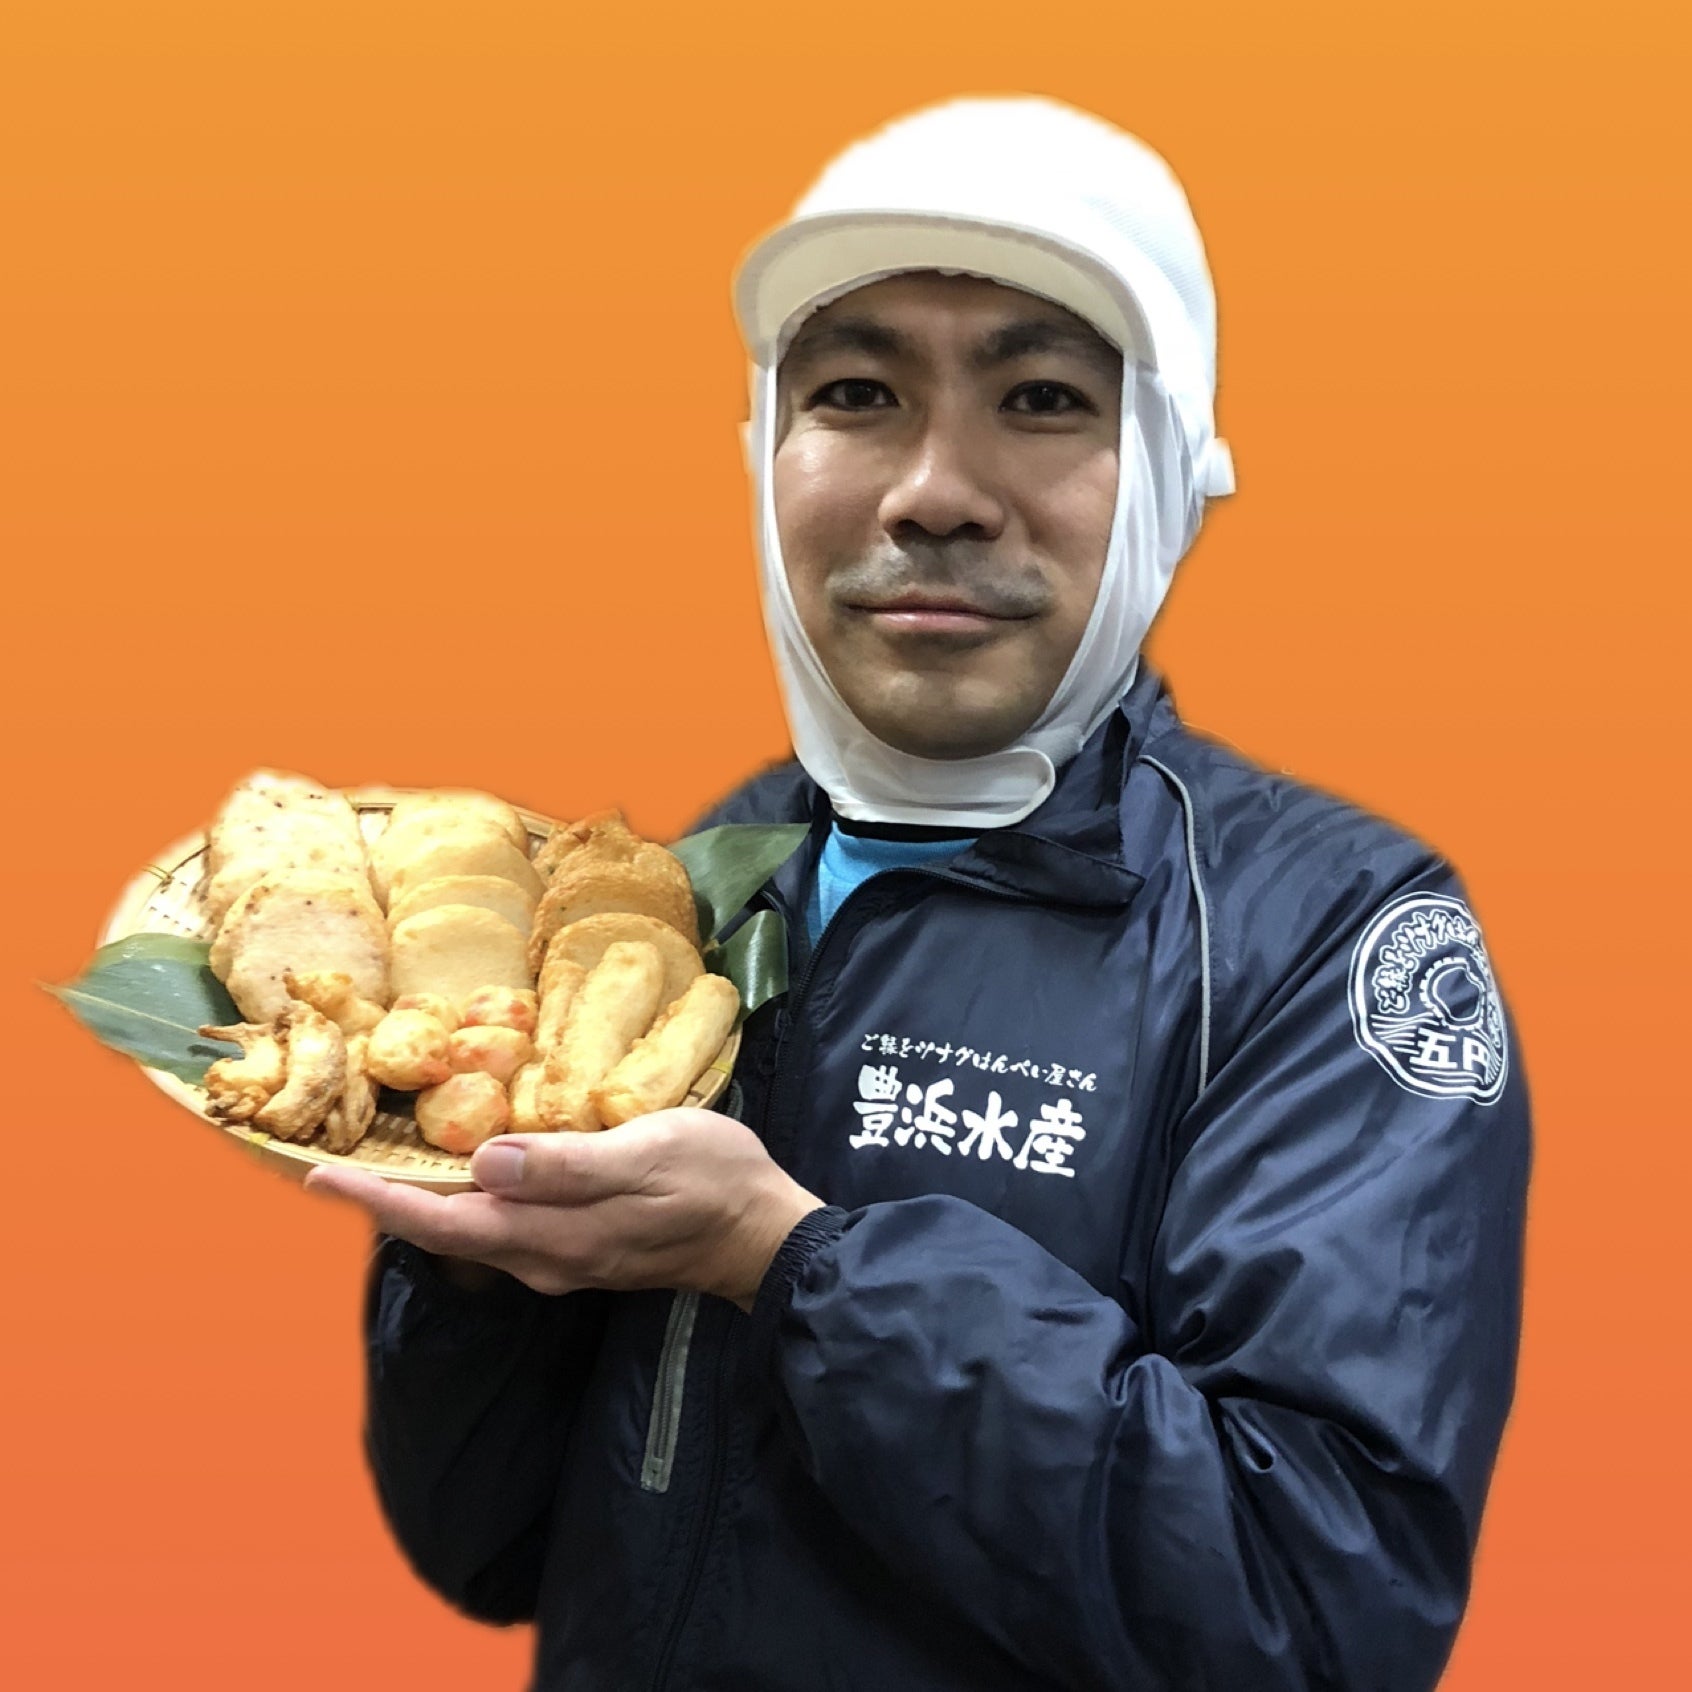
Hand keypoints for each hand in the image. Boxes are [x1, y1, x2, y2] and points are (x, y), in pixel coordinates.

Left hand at [303, 1109, 824, 1310]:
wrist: (765, 1235)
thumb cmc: (712, 1183)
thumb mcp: (646, 1155)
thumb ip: (565, 1165)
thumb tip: (485, 1163)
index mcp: (548, 1235)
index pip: (440, 1223)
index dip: (375, 1200)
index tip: (317, 1175)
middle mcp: (541, 1258)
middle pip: (444, 1232)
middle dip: (386, 1200)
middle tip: (336, 1158)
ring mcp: (562, 1258)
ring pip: (472, 1231)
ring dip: (424, 1200)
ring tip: (385, 1159)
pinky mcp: (583, 1248)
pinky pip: (505, 1226)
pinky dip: (470, 1199)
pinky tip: (470, 1168)